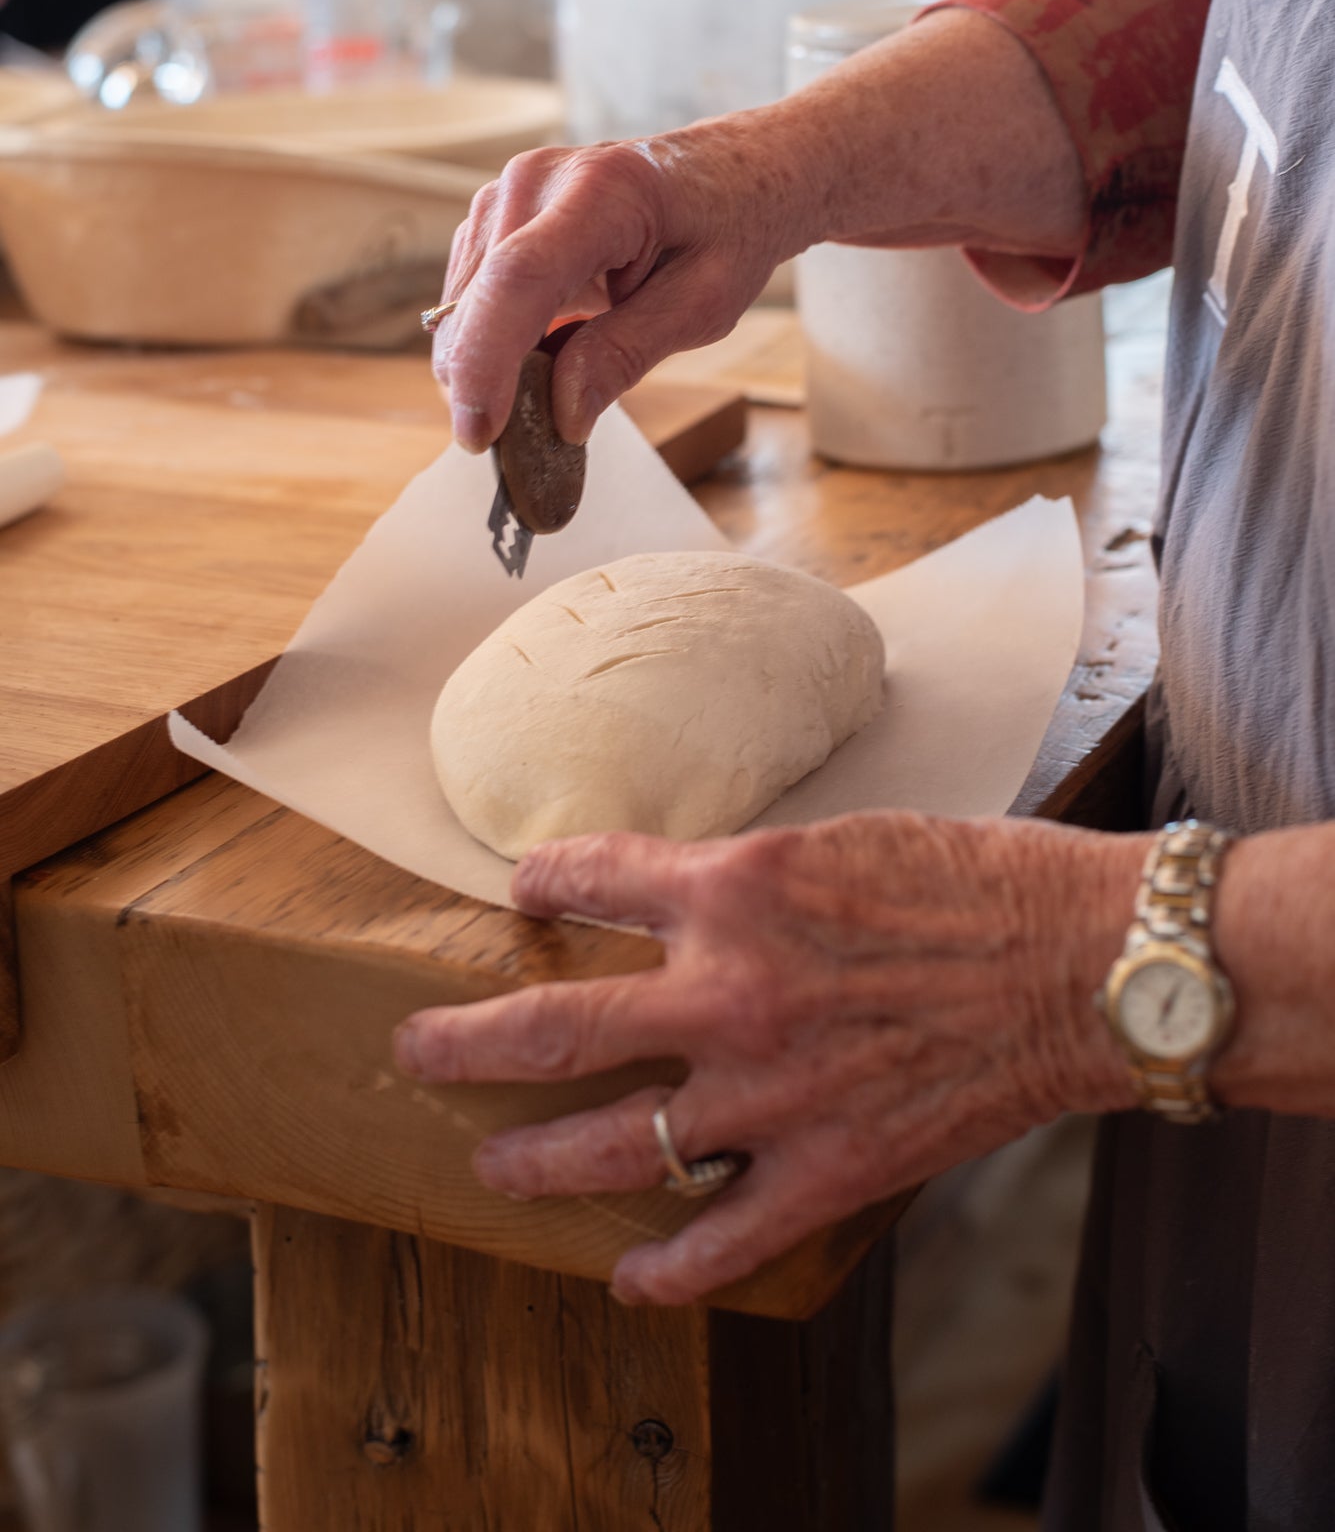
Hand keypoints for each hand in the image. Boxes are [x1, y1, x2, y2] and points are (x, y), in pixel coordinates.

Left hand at [394, 815, 1138, 1305]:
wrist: (1083, 962)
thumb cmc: (981, 880)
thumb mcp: (846, 837)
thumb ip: (757, 876)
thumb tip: (705, 891)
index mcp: (735, 884)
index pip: (593, 876)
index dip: (545, 881)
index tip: (525, 890)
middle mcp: (726, 987)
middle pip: (550, 1027)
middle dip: (463, 1041)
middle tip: (417, 1049)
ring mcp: (767, 1090)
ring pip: (608, 1144)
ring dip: (533, 1160)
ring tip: (490, 1168)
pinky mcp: (825, 1168)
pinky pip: (718, 1237)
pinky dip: (665, 1269)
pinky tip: (629, 1278)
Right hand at [434, 111, 820, 450]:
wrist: (727, 173)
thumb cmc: (725, 230)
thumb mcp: (702, 304)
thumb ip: (626, 354)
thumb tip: (561, 416)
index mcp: (603, 192)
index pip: (519, 278)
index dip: (488, 361)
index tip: (481, 435)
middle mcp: (536, 182)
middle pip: (476, 302)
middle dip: (487, 385)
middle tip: (533, 443)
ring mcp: (504, 195)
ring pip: (460, 310)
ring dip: (491, 365)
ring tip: (556, 382)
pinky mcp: (490, 217)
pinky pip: (468, 300)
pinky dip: (494, 343)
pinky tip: (545, 350)